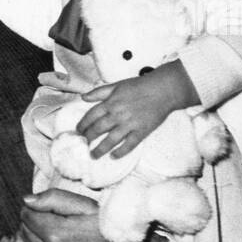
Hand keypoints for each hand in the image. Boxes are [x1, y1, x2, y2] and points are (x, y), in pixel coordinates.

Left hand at [11, 188, 171, 241]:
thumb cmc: (111, 231)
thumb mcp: (88, 207)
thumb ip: (54, 199)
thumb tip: (26, 200)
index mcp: (58, 234)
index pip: (26, 214)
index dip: (35, 208)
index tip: (47, 210)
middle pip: (22, 232)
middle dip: (30, 223)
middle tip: (46, 222)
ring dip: (25, 240)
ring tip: (41, 236)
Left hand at [78, 61, 196, 157]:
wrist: (163, 89)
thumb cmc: (140, 86)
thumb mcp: (117, 85)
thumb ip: (99, 92)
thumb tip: (83, 97)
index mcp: (110, 103)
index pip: (91, 116)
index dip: (82, 125)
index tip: (78, 131)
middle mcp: (117, 114)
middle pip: (98, 129)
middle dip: (88, 138)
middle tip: (83, 144)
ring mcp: (130, 124)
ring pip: (111, 140)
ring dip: (100, 149)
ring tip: (93, 155)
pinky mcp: (142, 131)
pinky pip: (129, 144)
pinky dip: (121, 152)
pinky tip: (113, 156)